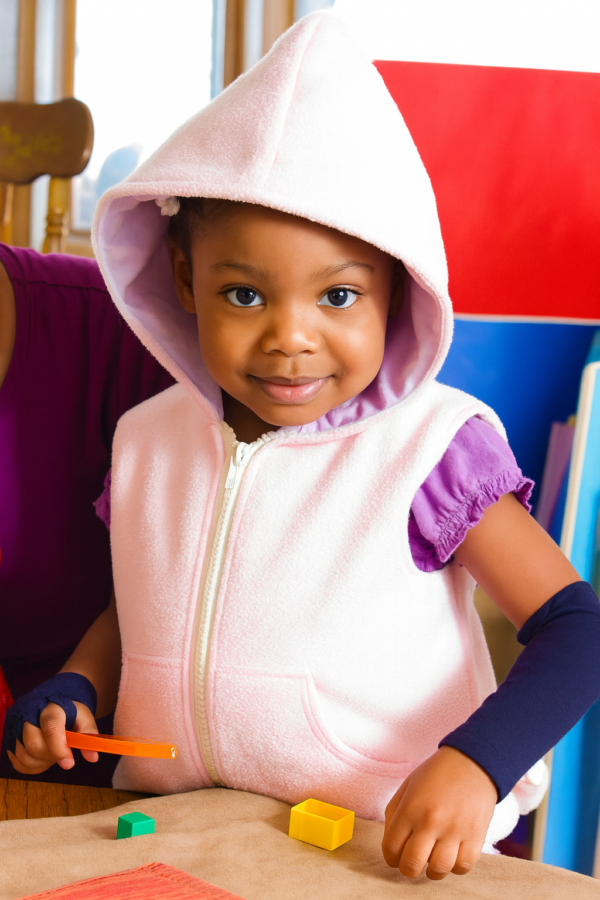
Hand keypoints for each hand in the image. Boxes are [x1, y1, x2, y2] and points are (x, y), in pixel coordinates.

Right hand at [7, 701, 98, 774]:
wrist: (52, 700)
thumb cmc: (69, 710)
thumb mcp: (83, 717)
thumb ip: (88, 735)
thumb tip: (93, 758)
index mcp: (50, 706)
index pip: (50, 727)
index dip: (59, 748)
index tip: (69, 763)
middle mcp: (28, 714)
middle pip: (33, 744)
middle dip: (50, 756)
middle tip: (63, 755)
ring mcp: (15, 725)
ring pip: (23, 755)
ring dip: (41, 763)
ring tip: (53, 755)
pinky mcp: (9, 737)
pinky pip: (17, 762)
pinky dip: (31, 766)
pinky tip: (43, 759)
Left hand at [382, 746, 497, 879]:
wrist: (472, 762)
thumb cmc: (436, 774)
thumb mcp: (407, 786)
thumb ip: (394, 814)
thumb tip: (392, 843)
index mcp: (410, 808)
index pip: (391, 848)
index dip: (390, 858)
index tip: (396, 856)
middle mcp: (431, 821)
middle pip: (412, 865)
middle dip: (408, 869)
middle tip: (412, 862)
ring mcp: (454, 830)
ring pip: (438, 870)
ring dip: (432, 871)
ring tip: (433, 860)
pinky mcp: (475, 836)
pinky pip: (462, 867)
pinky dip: (455, 867)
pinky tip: (452, 855)